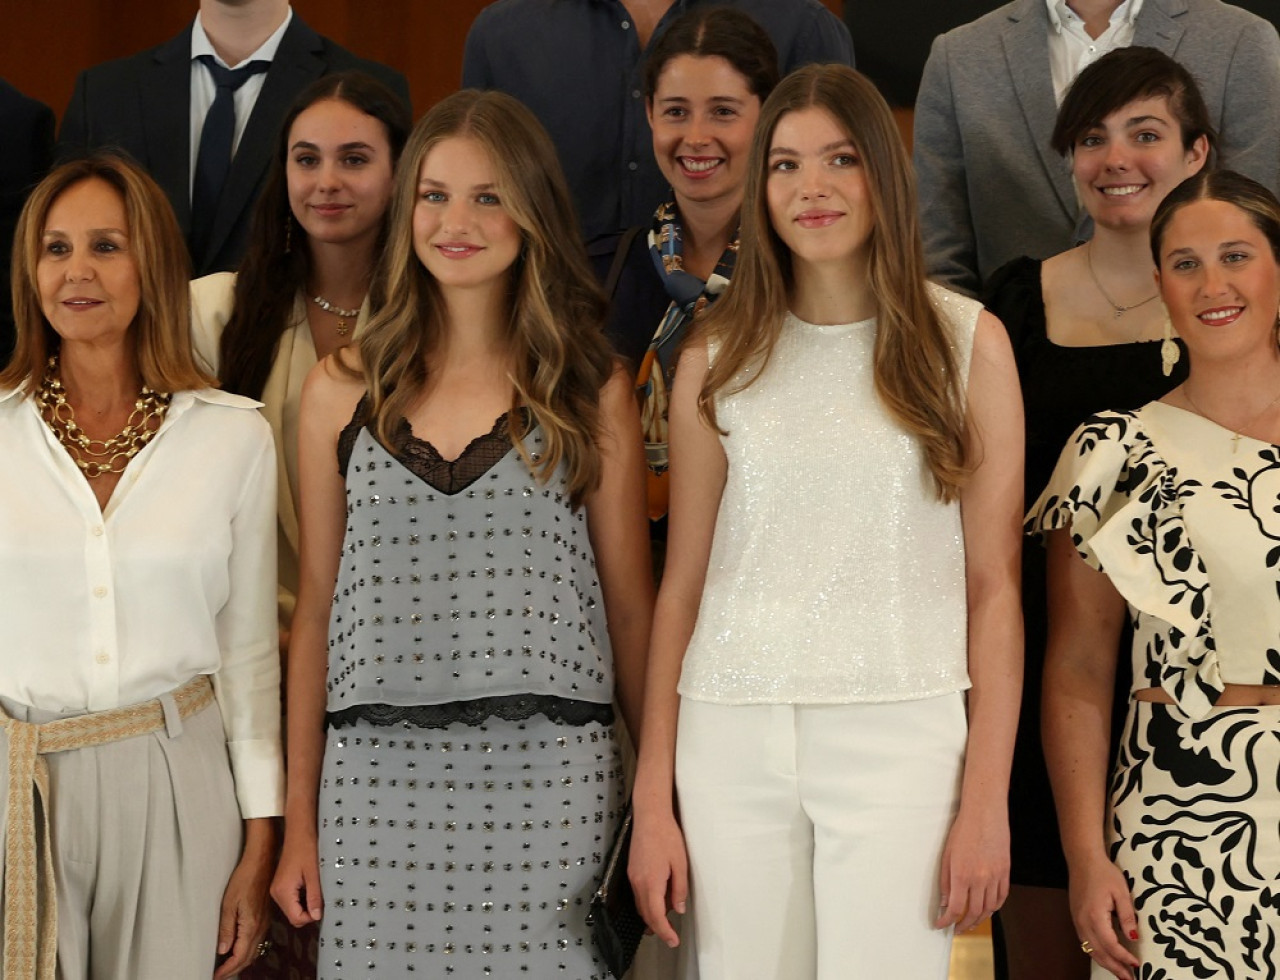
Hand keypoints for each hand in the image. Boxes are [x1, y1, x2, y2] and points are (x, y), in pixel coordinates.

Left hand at [213, 827, 274, 979]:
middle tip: (220, 974)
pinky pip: (257, 941)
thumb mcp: (229, 904)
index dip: (227, 969)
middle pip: (248, 957)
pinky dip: (247, 951)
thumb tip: (223, 949)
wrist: (262, 862)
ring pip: (254, 950)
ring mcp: (264, 922)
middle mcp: (260, 927)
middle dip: (234, 969)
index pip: (239, 956)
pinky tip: (239, 948)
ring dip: (241, 961)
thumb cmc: (245, 878)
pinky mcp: (264, 917)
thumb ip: (226, 928)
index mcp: (251, 926)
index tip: (216, 975)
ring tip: (227, 966)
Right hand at [271, 829, 323, 926]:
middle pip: (293, 916)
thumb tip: (316, 916)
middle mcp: (276, 893)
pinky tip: (310, 887)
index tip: (322, 907)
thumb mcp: (314, 874)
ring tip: (316, 890)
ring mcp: (277, 889)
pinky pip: (291, 900)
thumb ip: (314, 897)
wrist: (298, 832)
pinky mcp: (281, 885)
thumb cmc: (306, 848)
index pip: (295, 918)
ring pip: (292, 909)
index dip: (310, 917)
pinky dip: (302, 898)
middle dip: (308, 912)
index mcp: (283, 892)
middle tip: (321, 900)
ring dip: (305, 905)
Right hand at [627, 808, 687, 947]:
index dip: (664, 931)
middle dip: (657, 927)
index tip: (673, 941)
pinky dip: (647, 903)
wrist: (650, 816)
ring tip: (665, 921)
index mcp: (651, 883)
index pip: (655, 916)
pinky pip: (638, 894)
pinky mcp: (631, 870)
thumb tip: (678, 909)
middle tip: (671, 936)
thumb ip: (679, 889)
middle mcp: (638, 883)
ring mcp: (632, 876)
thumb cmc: (667, 837)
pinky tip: (658, 901)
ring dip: (651, 916)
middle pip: (645, 914)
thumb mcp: (680, 864)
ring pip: (640, 905)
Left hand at [934, 803, 1009, 932]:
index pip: (955, 908)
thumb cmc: (963, 831)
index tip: (940, 925)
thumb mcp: (946, 855)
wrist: (985, 814)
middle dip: (963, 925)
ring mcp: (995, 876)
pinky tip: (987, 910)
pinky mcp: (1005, 872)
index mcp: (961, 874)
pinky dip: (994, 908)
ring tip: (970, 923)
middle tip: (956, 929)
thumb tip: (944, 903)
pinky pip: (1002, 897)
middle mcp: (980, 879)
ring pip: (989, 908)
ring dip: (979, 919)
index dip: (946, 921)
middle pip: (973, 912)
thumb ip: (945, 881)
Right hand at [1069, 855, 1140, 979]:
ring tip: (1119, 973)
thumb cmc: (1103, 873)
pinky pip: (1085, 942)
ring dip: (1105, 963)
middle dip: (1115, 967)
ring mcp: (1077, 921)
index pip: (1111, 944)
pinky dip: (1096, 953)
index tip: (1137, 964)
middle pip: (1098, 952)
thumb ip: (1128, 917)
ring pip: (1090, 949)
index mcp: (1095, 916)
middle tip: (1129, 978)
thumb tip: (1134, 939)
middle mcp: (1083, 922)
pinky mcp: (1076, 919)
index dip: (1124, 957)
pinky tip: (1105, 957)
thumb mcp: (1121, 892)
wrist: (1082, 860)